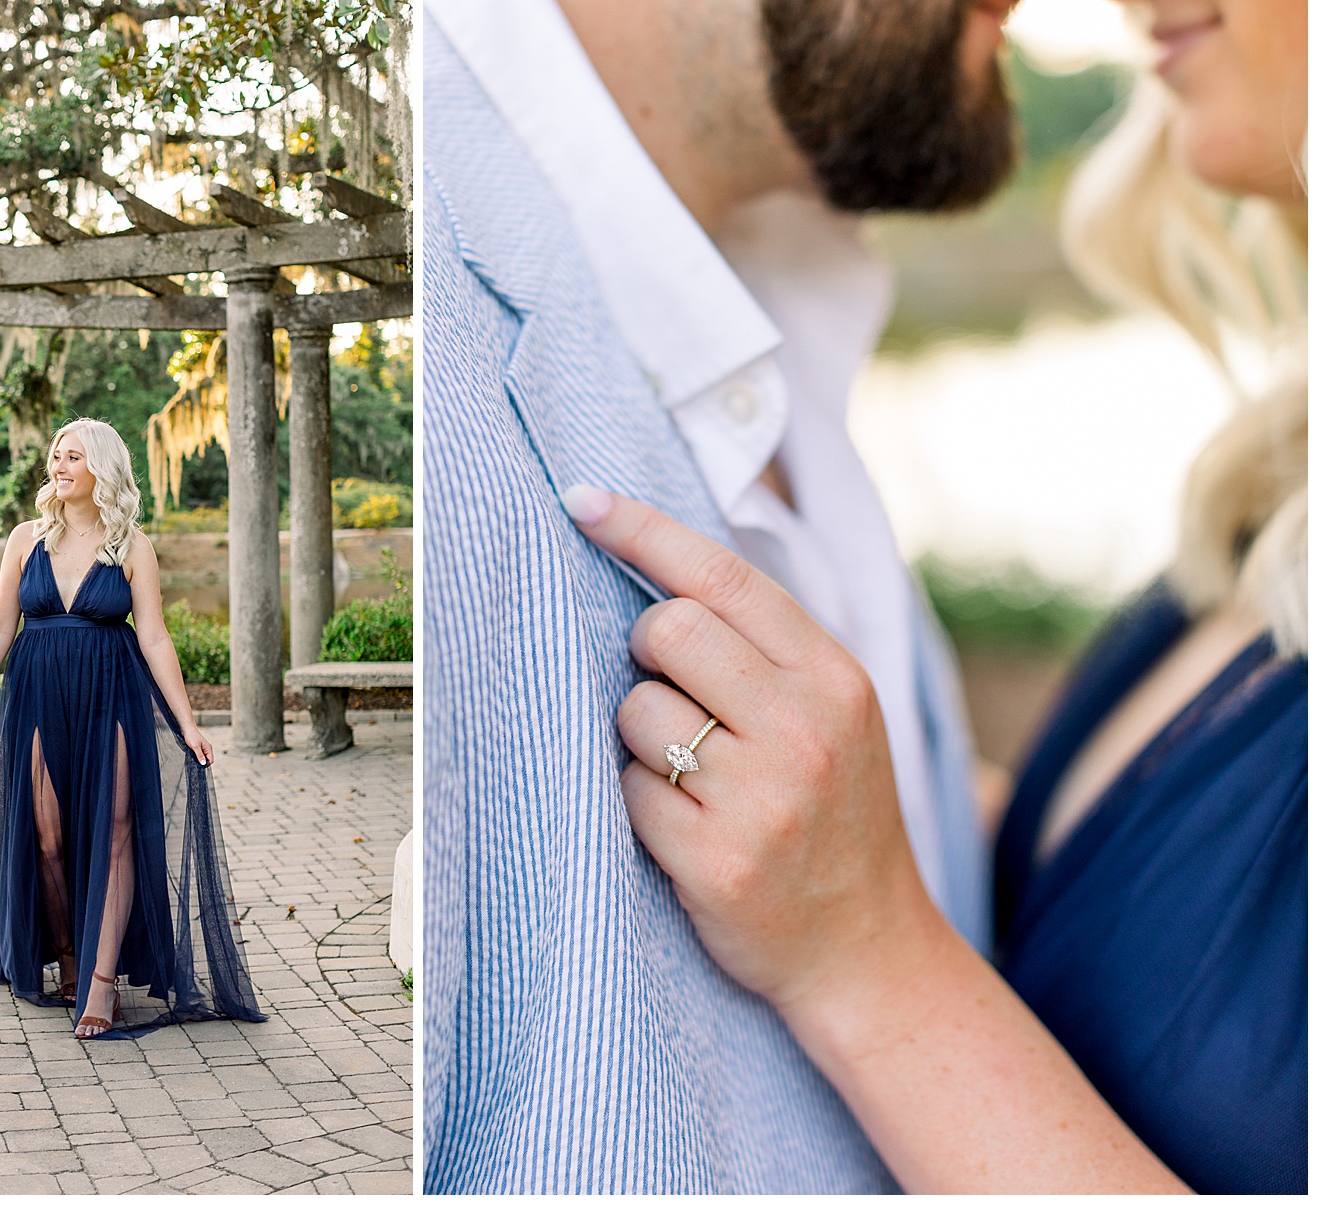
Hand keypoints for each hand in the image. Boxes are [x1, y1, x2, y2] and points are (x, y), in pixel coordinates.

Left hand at [182, 723, 213, 766]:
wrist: (187, 728)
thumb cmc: (191, 736)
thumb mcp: (195, 747)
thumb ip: (200, 755)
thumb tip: (203, 764)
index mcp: (208, 748)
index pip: (211, 760)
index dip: (206, 764)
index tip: (199, 766)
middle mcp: (207, 748)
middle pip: (208, 759)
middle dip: (203, 763)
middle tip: (195, 764)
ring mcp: (204, 748)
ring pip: (204, 757)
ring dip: (199, 759)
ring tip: (193, 759)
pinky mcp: (199, 747)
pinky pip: (200, 755)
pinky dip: (197, 757)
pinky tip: (192, 756)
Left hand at [565, 485, 938, 1015]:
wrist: (869, 950)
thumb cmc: (832, 816)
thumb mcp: (835, 715)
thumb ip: (764, 649)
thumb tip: (660, 577)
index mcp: (834, 678)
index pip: (723, 576)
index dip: (643, 531)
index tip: (583, 502)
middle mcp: (805, 728)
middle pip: (668, 630)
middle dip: (648, 652)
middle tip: (675, 694)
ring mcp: (761, 797)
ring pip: (636, 710)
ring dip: (641, 737)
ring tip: (692, 777)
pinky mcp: (715, 859)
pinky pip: (627, 789)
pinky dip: (638, 802)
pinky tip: (684, 830)